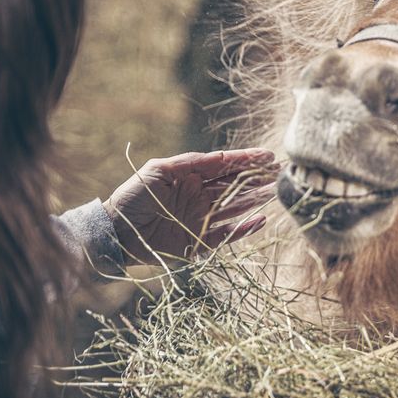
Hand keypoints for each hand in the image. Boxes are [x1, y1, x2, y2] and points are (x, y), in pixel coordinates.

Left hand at [103, 149, 278, 263]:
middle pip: (235, 185)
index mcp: (192, 177)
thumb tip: (221, 157)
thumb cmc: (134, 196)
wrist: (117, 231)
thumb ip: (189, 161)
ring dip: (256, 198)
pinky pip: (229, 235)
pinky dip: (245, 228)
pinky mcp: (201, 242)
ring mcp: (203, 219)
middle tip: (280, 171)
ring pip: (236, 207)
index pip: (225, 166)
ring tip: (276, 190)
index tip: (267, 155)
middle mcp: (201, 196)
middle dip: (257, 177)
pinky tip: (261, 219)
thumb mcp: (158, 170)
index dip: (246, 160)